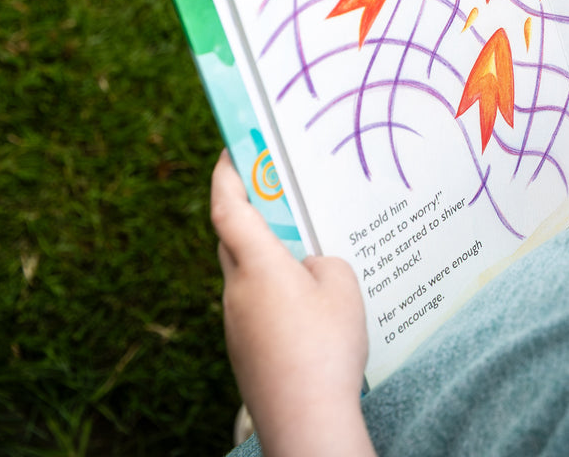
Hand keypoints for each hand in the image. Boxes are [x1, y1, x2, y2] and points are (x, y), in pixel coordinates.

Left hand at [211, 151, 374, 456]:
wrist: (304, 419)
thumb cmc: (325, 347)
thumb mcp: (342, 286)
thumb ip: (325, 263)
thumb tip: (310, 267)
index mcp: (256, 265)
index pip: (227, 207)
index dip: (226, 175)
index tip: (231, 149)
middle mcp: (236, 290)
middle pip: (232, 239)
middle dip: (250, 213)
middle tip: (277, 193)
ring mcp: (236, 323)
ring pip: (247, 275)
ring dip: (269, 258)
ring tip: (310, 253)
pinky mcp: (245, 349)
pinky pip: (257, 306)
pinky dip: (276, 293)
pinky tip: (310, 307)